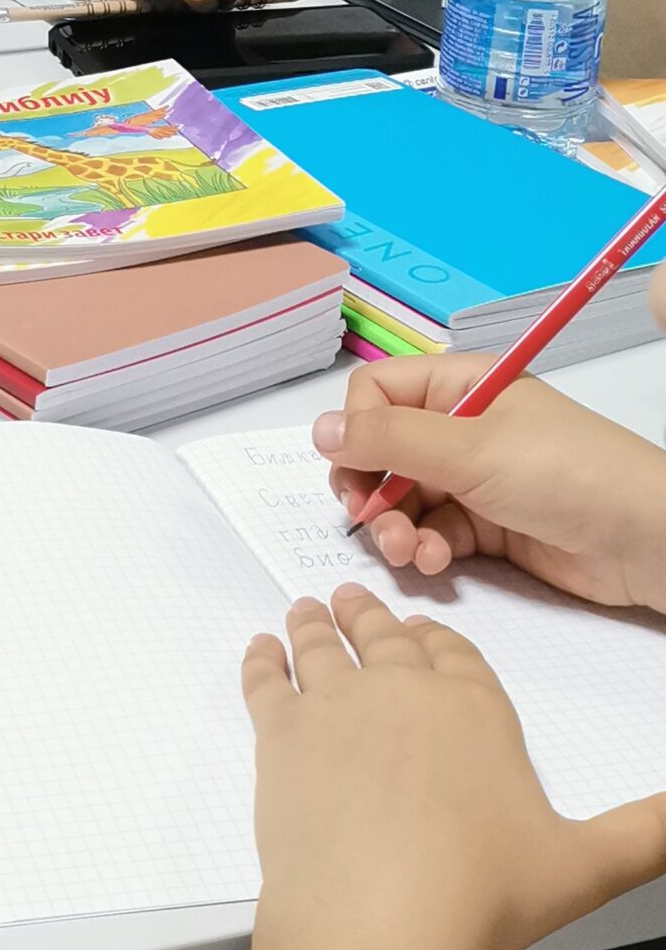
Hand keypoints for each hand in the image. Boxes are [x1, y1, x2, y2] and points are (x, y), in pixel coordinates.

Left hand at [245, 586, 665, 949]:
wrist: (377, 918)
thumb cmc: (482, 894)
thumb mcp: (586, 866)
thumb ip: (646, 834)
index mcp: (475, 710)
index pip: (458, 655)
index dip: (441, 642)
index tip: (425, 631)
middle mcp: (403, 691)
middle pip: (386, 639)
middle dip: (372, 616)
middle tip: (353, 597)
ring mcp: (336, 706)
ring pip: (323, 646)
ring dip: (314, 623)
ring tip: (305, 610)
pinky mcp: (278, 734)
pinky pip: (266, 679)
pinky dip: (260, 658)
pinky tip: (258, 650)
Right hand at [316, 358, 665, 610]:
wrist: (645, 541)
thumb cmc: (566, 474)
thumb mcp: (471, 449)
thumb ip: (388, 441)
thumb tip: (318, 430)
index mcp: (462, 385)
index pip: (378, 393)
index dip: (359, 430)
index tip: (356, 469)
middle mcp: (463, 427)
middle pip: (381, 451)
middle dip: (369, 489)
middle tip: (367, 518)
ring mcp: (475, 478)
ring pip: (402, 499)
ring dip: (395, 528)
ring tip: (409, 553)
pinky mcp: (487, 527)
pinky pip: (432, 533)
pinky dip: (425, 550)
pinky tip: (436, 563)